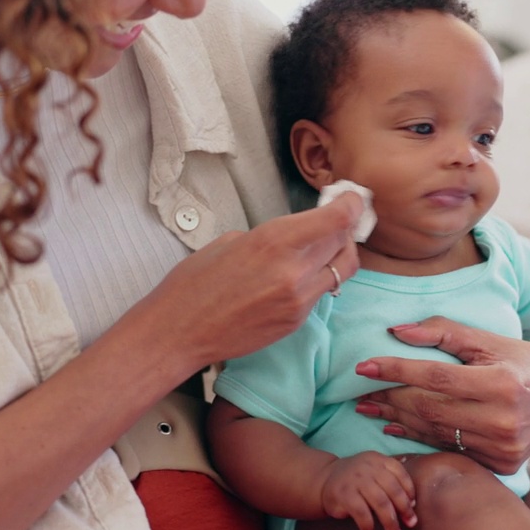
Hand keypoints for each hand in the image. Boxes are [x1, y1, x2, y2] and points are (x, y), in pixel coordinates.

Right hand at [134, 193, 362, 367]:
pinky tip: (302, 273)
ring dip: (339, 253)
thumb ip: (270, 237)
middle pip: (344, 241)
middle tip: (339, 217)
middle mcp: (294, 271)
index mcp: (274, 242)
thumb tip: (295, 237)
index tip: (350, 198)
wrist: (178, 332)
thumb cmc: (193, 283)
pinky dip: (321, 277)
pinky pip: (322, 292)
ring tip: (326, 246)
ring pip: (342, 269)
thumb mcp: (230, 242)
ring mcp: (299, 301)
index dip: (351, 205)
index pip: (337, 220)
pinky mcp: (296, 322)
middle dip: (345, 226)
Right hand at [316, 452, 416, 529]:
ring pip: (380, 502)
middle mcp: (367, 467)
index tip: (413, 506)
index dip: (409, 491)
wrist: (325, 479)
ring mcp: (355, 479)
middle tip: (411, 524)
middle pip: (392, 489)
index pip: (400, 473)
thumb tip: (411, 504)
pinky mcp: (343, 493)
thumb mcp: (374, 471)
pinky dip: (368, 525)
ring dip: (390, 522)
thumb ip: (391, 481)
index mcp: (378, 460)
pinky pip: (361, 512)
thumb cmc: (358, 480)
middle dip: (404, 509)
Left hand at [352, 316, 529, 475]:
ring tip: (368, 408)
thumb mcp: (487, 339)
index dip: (397, 370)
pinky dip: (418, 437)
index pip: (437, 377)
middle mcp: (504, 421)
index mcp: (503, 384)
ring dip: (396, 419)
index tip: (364, 366)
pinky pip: (448, 449)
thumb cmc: (519, 360)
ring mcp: (503, 448)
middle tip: (359, 390)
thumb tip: (397, 331)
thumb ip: (443, 331)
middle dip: (390, 397)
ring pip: (435, 433)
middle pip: (431, 408)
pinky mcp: (500, 464)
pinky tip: (394, 427)